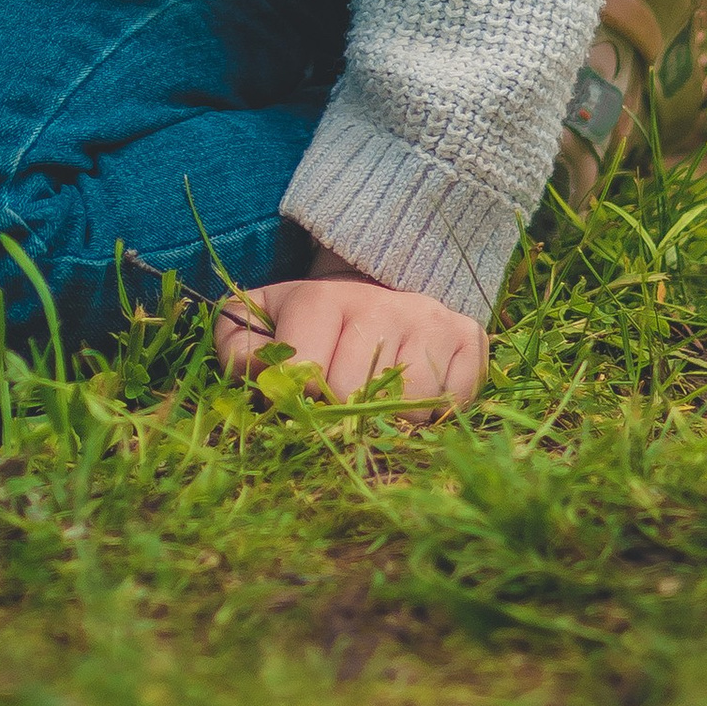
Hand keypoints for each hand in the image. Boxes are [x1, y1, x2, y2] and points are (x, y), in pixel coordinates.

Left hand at [215, 243, 486, 412]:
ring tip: (379, 398)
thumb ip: (238, 343)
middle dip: (344, 416)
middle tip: (343, 405)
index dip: (299, 401)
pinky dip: (435, 415)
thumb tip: (256, 372)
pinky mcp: (468, 337)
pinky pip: (453, 404)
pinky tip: (417, 395)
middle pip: (357, 399)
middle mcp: (379, 303)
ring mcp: (428, 319)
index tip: (303, 399)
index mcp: (320, 298)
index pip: (303, 374)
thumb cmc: (315, 321)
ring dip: (391, 421)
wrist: (380, 284)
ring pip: (408, 410)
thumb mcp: (264, 318)